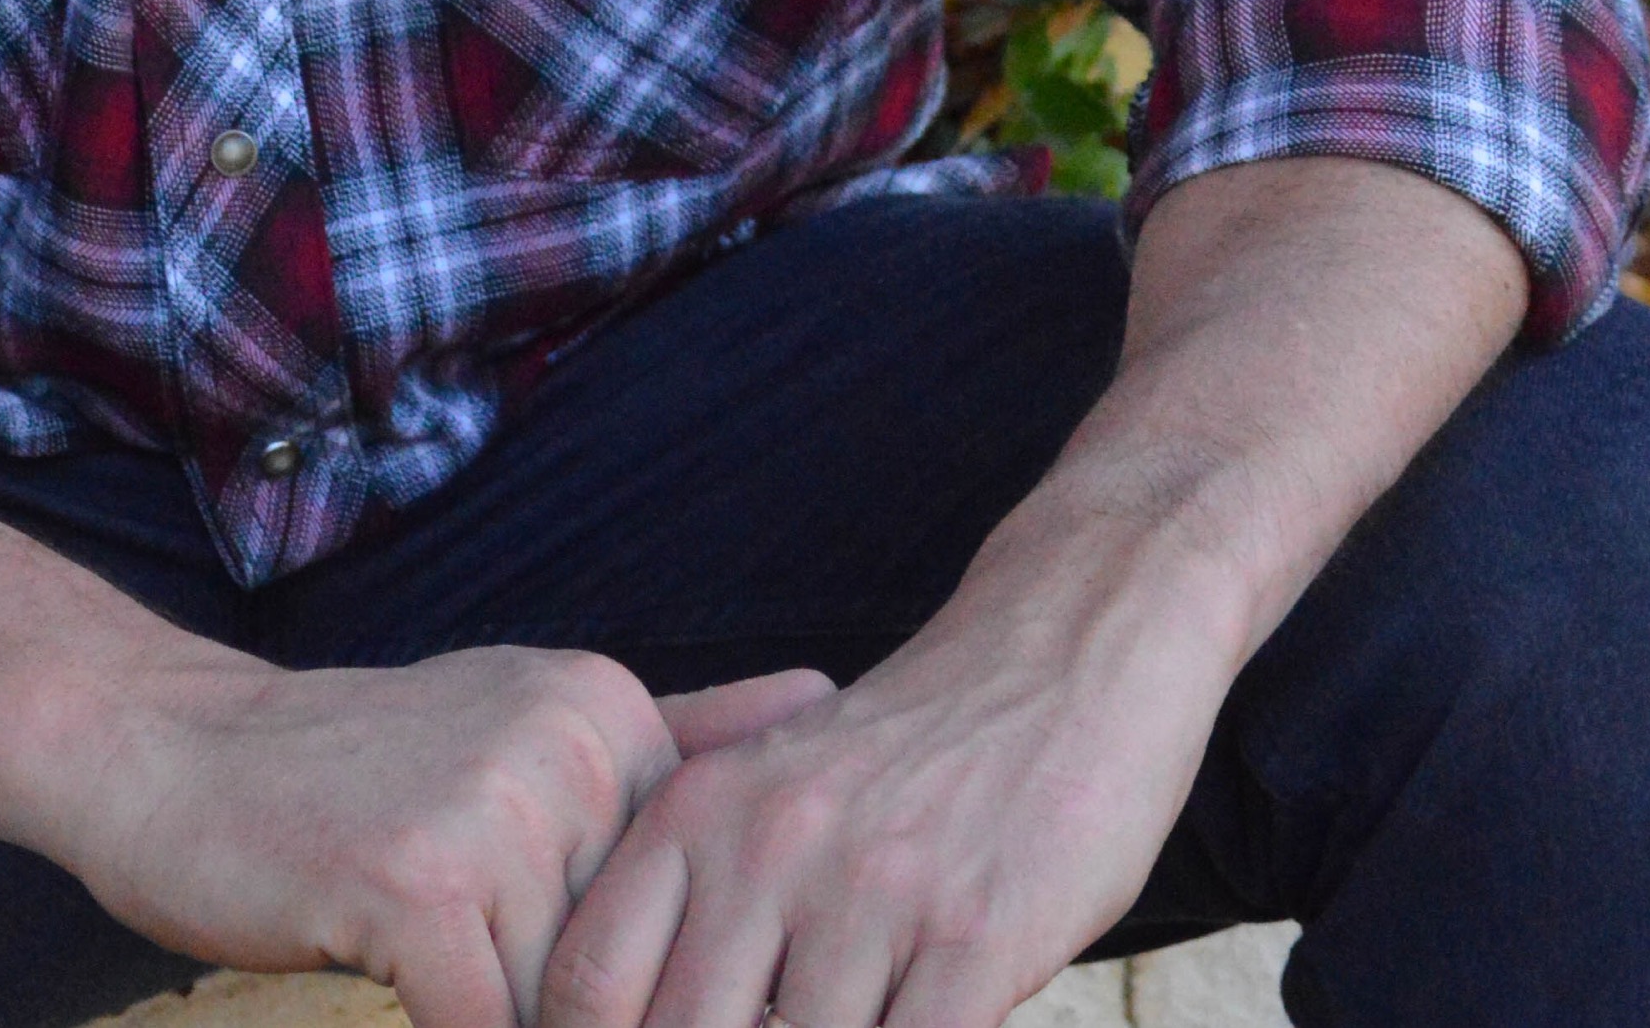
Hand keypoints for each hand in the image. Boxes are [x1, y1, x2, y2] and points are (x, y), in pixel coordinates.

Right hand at [50, 647, 833, 1027]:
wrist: (167, 751)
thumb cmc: (351, 768)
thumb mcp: (527, 717)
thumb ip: (679, 732)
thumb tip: (828, 699)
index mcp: (609, 711)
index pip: (688, 902)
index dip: (657, 981)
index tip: (632, 994)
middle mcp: (573, 744)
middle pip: (633, 968)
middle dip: (584, 1014)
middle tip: (492, 959)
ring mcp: (499, 809)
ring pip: (568, 1015)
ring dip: (510, 1014)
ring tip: (429, 950)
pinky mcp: (423, 886)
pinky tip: (393, 977)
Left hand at [538, 555, 1239, 1027]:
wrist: (1060, 658)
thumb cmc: (907, 758)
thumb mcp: (770, 793)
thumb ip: (704, 903)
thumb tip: (630, 1015)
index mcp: (698, 813)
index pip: (588, 980)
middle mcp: (766, 848)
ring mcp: (870, 894)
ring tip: (851, 1019)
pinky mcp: (974, 938)